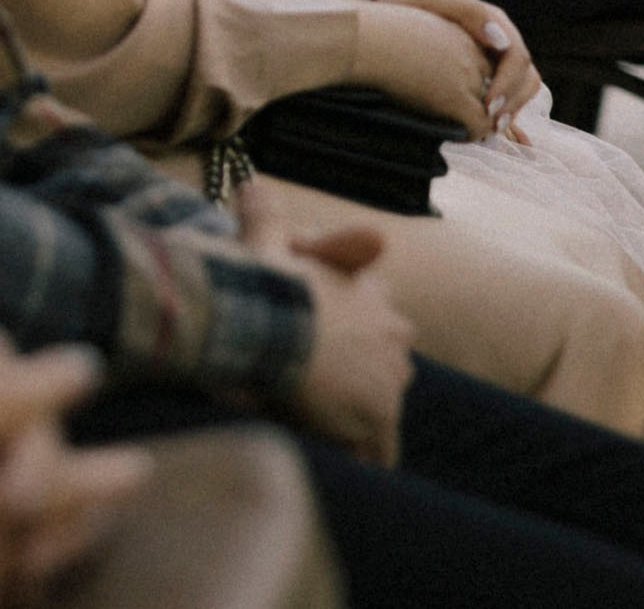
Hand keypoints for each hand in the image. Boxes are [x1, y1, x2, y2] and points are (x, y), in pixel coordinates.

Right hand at [0, 320, 139, 608]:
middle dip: (108, 473)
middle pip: (67, 480)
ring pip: (59, 538)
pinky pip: (23, 583)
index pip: (21, 400)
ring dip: (89, 521)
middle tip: (138, 467)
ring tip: (107, 517)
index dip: (56, 379)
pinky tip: (45, 561)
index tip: (82, 367)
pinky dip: (42, 568)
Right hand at [238, 184, 413, 465]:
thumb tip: (250, 180)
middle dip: (359, 379)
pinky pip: (378, 451)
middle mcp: (393, 332)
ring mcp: (389, 377)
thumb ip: (265, 213)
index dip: (348, 333)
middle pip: (385, 364)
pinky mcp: (377, 417)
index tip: (320, 347)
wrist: (264, 321)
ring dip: (358, 419)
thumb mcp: (263, 238)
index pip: (378, 315)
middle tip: (316, 392)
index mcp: (371, 290)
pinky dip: (362, 458)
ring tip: (323, 432)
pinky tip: (340, 464)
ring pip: (382, 405)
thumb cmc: (261, 279)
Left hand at [375, 0, 538, 138]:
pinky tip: (490, 133)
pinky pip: (504, 99)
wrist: (391, 11)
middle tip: (489, 124)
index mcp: (495, 25)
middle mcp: (501, 44)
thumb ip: (469, 12)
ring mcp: (494, 62)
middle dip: (512, 103)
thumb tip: (500, 40)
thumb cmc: (412, 6)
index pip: (518, 58)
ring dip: (510, 112)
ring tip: (489, 129)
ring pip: (521, 91)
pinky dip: (503, 116)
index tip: (488, 105)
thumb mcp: (435, 0)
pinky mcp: (484, 77)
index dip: (508, 84)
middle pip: (526, 78)